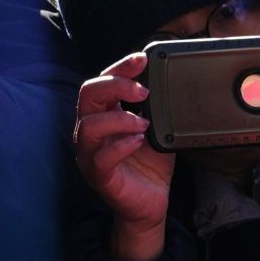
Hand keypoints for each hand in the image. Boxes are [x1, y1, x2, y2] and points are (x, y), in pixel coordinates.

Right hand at [75, 52, 171, 260]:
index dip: (120, 67)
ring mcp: (91, 153)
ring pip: (89, 126)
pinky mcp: (99, 175)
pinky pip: (100, 157)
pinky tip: (138, 141)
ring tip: (144, 122)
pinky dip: (120, 145)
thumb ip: (157, 106)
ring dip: (119, 118)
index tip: (142, 58)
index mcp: (104, 114)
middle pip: (88, 95)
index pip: (101, 81)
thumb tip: (171, 81)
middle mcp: (91, 131)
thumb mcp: (157, 128)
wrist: (151, 202)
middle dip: (116, 85)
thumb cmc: (150, 163)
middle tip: (144, 90)